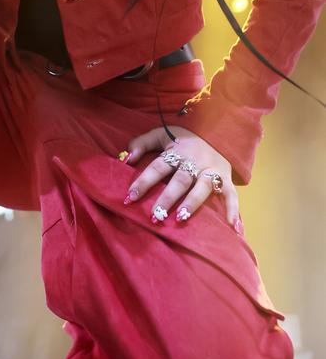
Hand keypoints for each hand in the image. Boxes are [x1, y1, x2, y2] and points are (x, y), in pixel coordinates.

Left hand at [120, 126, 242, 231]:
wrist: (217, 131)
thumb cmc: (183, 139)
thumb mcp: (161, 134)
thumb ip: (141, 144)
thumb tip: (126, 159)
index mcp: (176, 152)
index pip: (157, 167)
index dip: (143, 182)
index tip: (129, 198)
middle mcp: (194, 162)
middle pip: (179, 180)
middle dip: (167, 198)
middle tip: (155, 216)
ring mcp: (211, 170)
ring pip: (202, 186)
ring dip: (192, 203)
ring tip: (181, 218)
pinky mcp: (226, 178)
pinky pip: (231, 194)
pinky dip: (233, 209)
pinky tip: (232, 227)